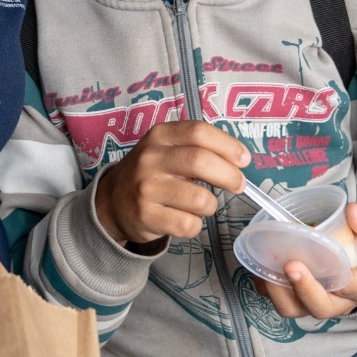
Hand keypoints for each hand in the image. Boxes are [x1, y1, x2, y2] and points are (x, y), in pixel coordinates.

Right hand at [94, 121, 250, 246]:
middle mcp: (150, 158)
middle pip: (200, 161)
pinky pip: (189, 224)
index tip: (243, 159)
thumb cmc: (151, 172)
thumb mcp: (166, 148)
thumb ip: (198, 147)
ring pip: (200, 199)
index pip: (199, 132)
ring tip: (200, 204)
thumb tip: (239, 160)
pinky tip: (185, 218)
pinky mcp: (146, 216)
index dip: (227, 145)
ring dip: (210, 205)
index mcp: (160, 136)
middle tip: (238, 185)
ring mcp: (146, 188)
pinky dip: (195, 225)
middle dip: (229, 176)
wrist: (112, 201)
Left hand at [256, 203, 356, 318]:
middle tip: (290, 265)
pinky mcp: (297, 301)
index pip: (352, 289)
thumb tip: (353, 211)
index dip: (340, 282)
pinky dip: (266, 287)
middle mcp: (339, 303)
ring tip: (267, 264)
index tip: (328, 261)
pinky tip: (260, 265)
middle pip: (319, 307)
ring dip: (277, 290)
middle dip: (303, 289)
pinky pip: (278, 301)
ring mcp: (315, 303)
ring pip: (293, 309)